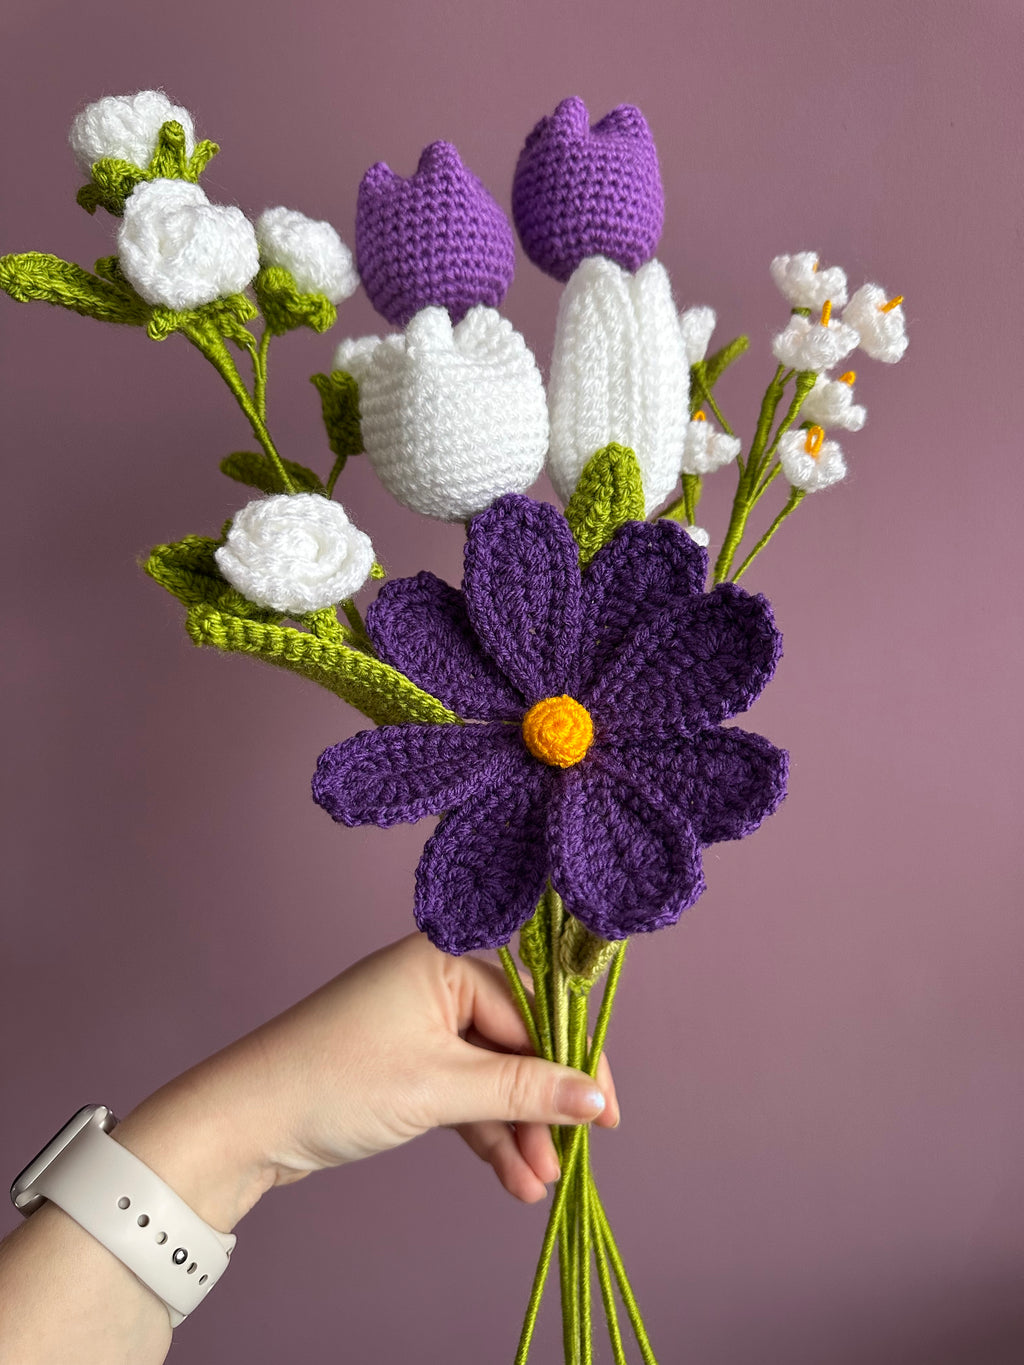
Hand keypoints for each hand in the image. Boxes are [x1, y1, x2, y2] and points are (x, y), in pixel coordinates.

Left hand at [117, 933, 619, 1224]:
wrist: (244, 1123)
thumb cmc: (338, 1082)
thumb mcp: (440, 1086)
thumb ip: (523, 1089)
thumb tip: (594, 1096)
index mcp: (445, 959)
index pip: (533, 1008)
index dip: (572, 1063)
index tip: (606, 1116)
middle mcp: (436, 982)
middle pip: (516, 1043)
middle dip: (542, 1106)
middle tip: (570, 1159)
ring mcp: (419, 1026)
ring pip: (491, 1076)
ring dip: (516, 1129)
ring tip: (539, 1184)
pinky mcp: (405, 1065)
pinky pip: (462, 1094)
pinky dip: (485, 1133)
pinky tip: (512, 1178)